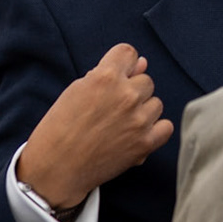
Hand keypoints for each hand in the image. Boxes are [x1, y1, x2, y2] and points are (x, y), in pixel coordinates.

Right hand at [17, 43, 172, 209]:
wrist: (56, 168)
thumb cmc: (60, 128)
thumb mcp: (76, 91)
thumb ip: (108, 74)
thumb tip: (142, 63)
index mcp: (105, 77)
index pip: (129, 53)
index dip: (122, 65)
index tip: (116, 78)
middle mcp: (126, 95)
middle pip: (146, 81)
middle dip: (132, 91)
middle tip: (112, 109)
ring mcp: (138, 120)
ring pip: (156, 103)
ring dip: (142, 111)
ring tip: (121, 124)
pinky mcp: (144, 143)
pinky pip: (166, 127)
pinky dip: (155, 130)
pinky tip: (137, 134)